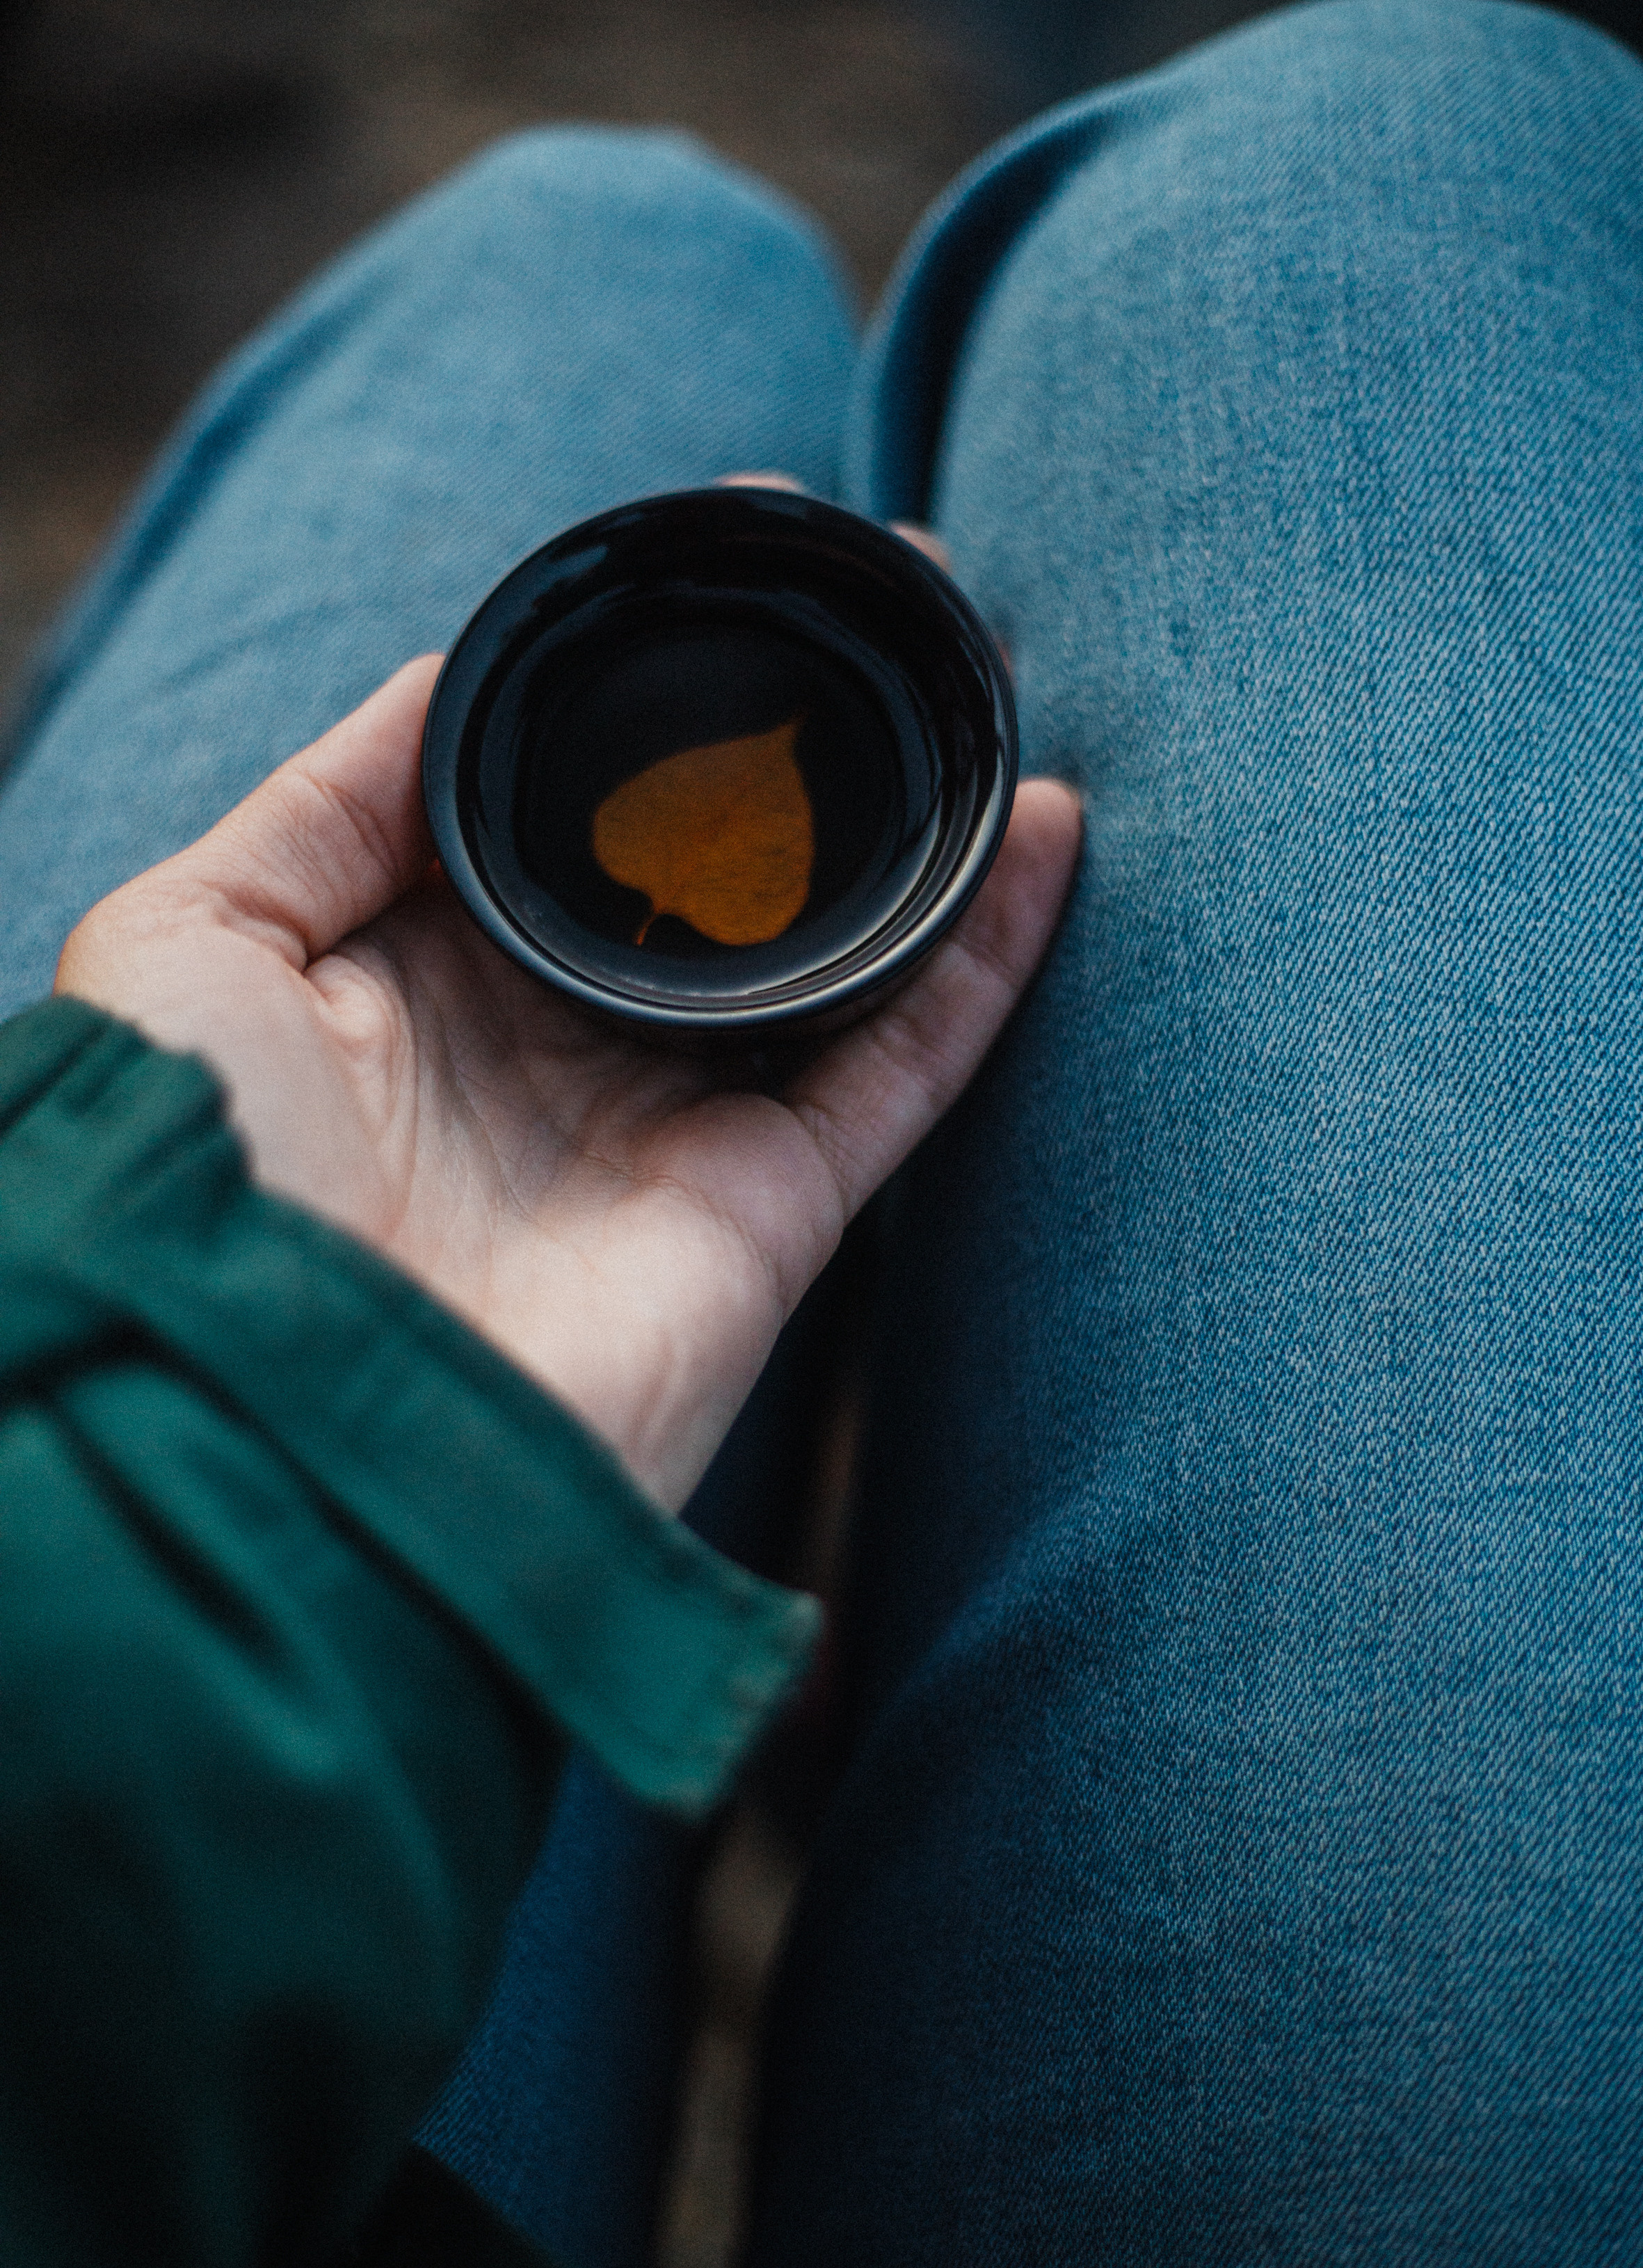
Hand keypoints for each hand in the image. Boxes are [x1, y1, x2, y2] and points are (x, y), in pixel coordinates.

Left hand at [58, 660, 1078, 1510]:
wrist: (277, 1420)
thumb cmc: (200, 1183)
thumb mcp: (190, 935)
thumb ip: (326, 796)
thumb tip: (451, 671)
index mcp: (414, 975)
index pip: (556, 814)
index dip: (636, 697)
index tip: (725, 557)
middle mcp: (552, 1048)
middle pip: (713, 877)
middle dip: (801, 751)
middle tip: (893, 600)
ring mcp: (668, 1130)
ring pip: (830, 960)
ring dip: (917, 832)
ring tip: (989, 686)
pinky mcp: (768, 1214)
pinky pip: (902, 1066)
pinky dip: (986, 960)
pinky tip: (1044, 834)